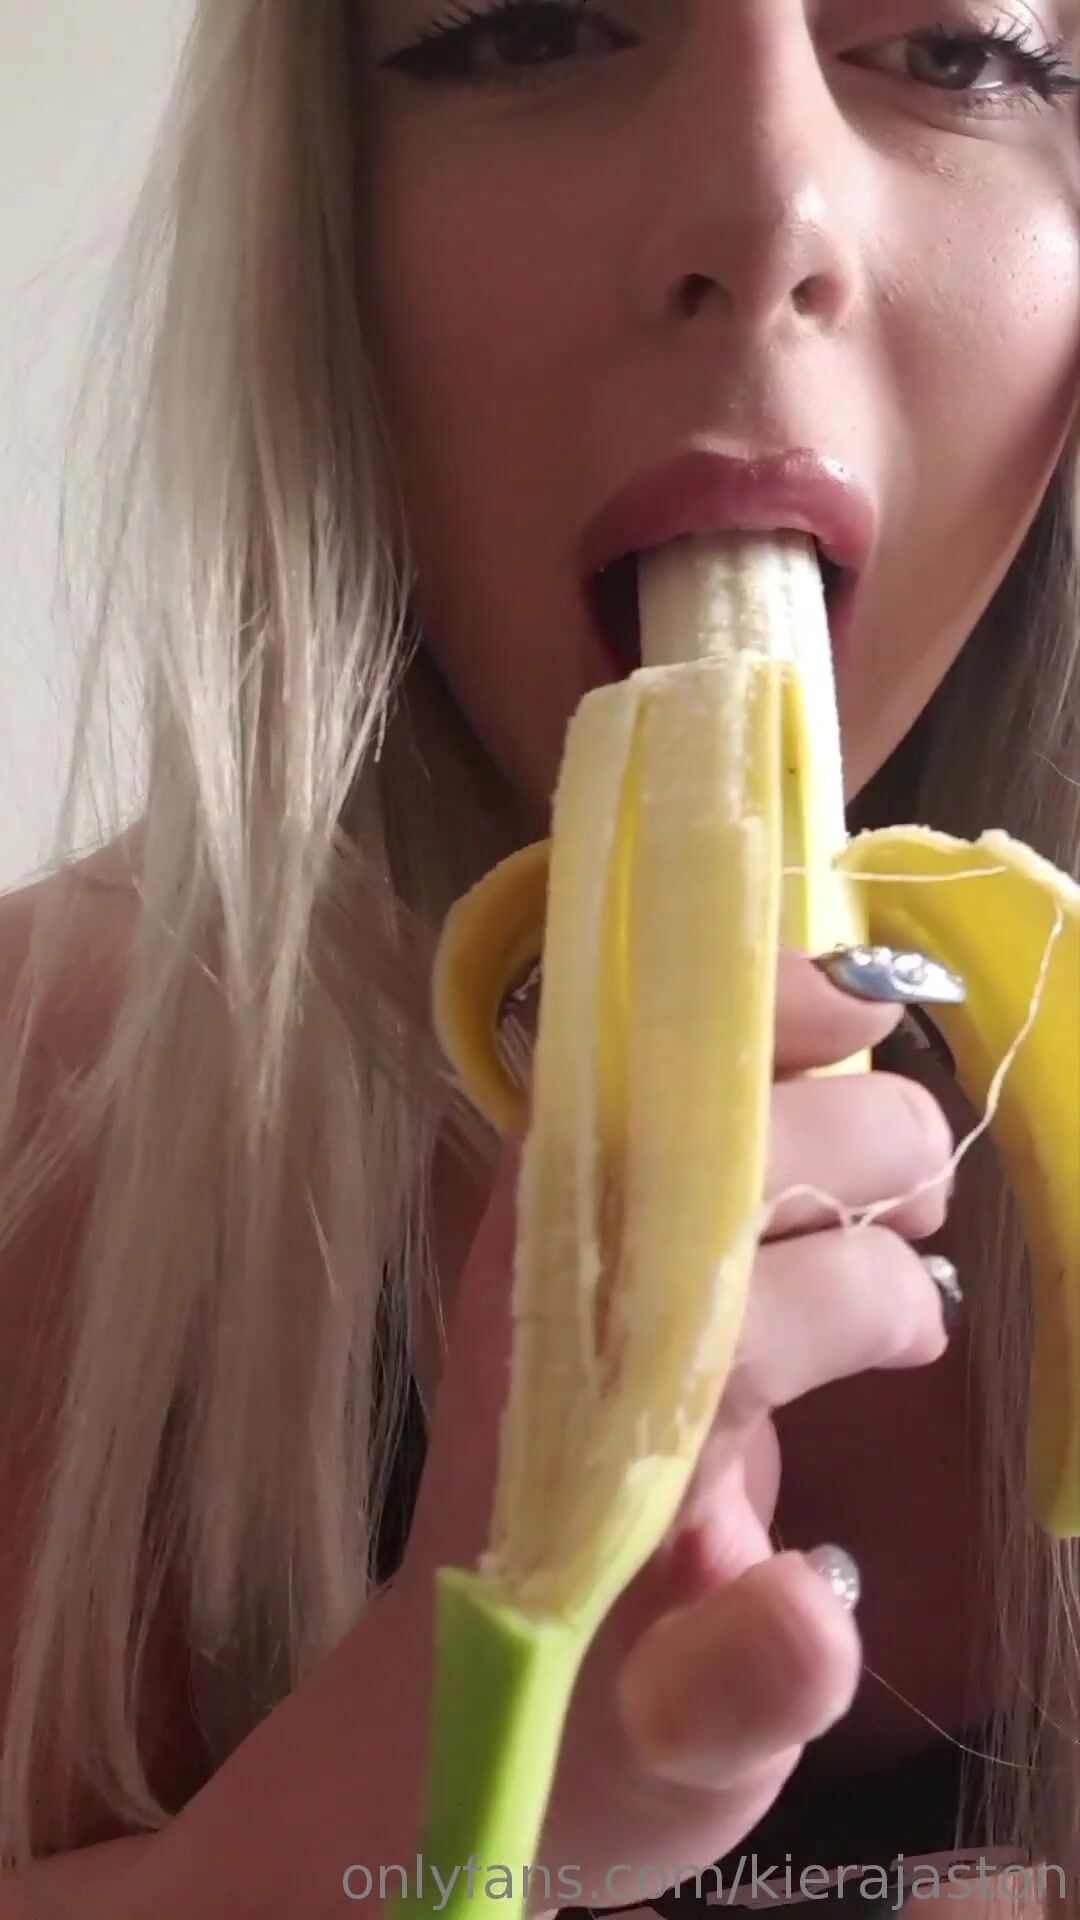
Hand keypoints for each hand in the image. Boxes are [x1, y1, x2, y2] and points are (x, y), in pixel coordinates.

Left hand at [400, 949, 955, 1912]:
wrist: (475, 1688)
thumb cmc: (588, 1729)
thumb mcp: (671, 1758)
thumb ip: (732, 1693)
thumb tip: (807, 1609)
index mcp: (591, 1416)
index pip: (725, 1293)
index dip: (852, 1290)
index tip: (919, 1332)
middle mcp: (566, 1295)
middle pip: (719, 1143)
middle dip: (858, 1156)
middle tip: (923, 1218)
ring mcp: (559, 1240)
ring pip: (683, 1080)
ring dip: (822, 1100)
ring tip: (906, 1190)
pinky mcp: (570, 1222)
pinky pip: (659, 1087)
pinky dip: (765, 1065)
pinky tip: (840, 1083)